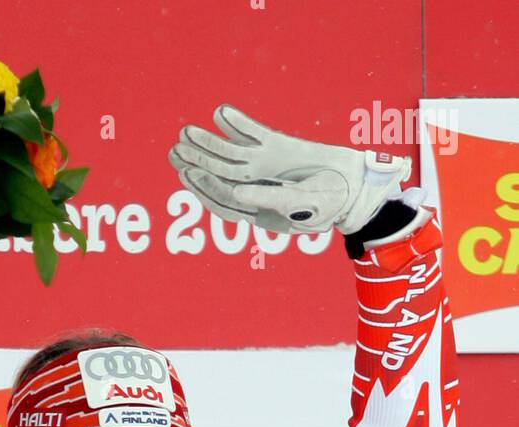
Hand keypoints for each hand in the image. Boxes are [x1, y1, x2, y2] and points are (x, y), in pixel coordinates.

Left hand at [169, 107, 410, 235]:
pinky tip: (222, 113)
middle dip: (196, 164)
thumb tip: (237, 193)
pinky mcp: (278, 147)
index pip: (222, 200)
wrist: (354, 185)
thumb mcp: (300, 206)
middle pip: (220, 177)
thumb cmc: (329, 204)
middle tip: (174, 151)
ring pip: (230, 155)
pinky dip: (238, 124)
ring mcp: (265, 168)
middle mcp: (256, 188)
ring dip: (208, 143)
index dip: (204, 187)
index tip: (188, 172)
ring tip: (186, 132)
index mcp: (257, 212)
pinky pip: (253, 134)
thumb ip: (269, 200)